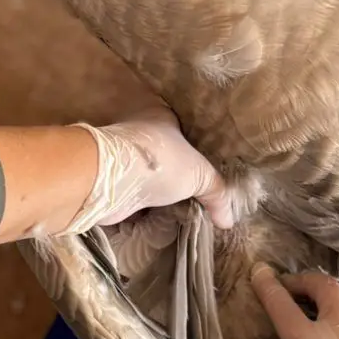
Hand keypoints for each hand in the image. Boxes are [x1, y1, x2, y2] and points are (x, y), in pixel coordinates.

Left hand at [65, 109, 233, 234]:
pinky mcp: (112, 183)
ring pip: (147, 176)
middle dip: (174, 173)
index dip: (193, 145)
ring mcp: (123, 159)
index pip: (181, 127)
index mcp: (161, 116)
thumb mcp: (199, 174)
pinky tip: (156, 221)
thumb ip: (217, 193)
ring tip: (179, 211)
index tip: (204, 165)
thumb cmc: (159, 162)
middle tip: (194, 193)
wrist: (110, 179)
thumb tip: (229, 221)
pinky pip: (133, 197)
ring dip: (156, 193)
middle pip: (163, 154)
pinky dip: (141, 209)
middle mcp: (139, 133)